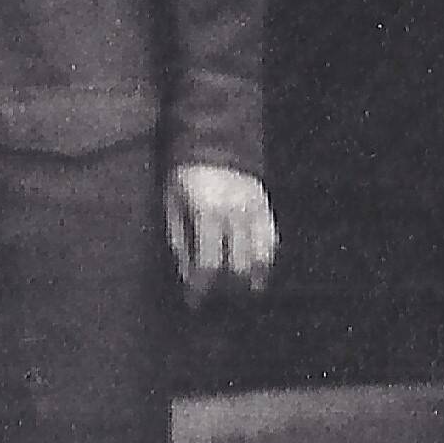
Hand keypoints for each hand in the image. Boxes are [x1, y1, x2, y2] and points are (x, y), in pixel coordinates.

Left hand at [167, 163, 276, 304]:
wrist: (213, 140)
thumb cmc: (185, 177)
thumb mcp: (172, 206)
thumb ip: (179, 241)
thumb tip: (188, 275)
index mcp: (206, 213)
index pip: (208, 263)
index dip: (201, 287)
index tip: (195, 301)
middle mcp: (234, 213)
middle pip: (237, 265)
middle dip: (226, 288)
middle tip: (216, 299)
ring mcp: (254, 209)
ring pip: (259, 256)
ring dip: (250, 279)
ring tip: (240, 293)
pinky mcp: (266, 206)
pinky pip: (272, 240)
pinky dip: (266, 260)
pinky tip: (258, 273)